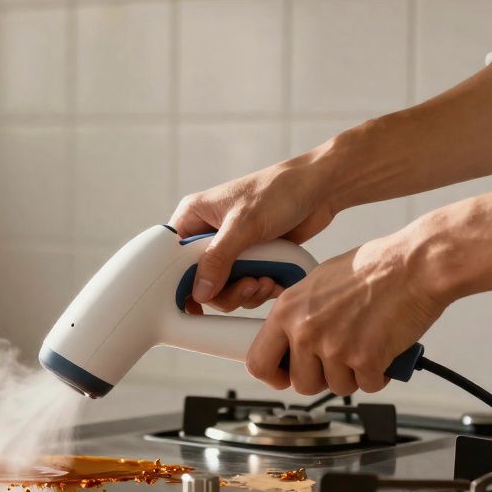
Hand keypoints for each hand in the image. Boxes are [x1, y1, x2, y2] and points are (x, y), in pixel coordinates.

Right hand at [170, 159, 336, 312]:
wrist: (319, 189)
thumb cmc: (278, 191)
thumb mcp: (244, 224)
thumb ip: (218, 259)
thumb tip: (199, 292)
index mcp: (193, 218)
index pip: (173, 258)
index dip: (182, 283)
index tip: (196, 303)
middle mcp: (207, 235)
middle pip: (200, 281)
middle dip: (226, 290)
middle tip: (248, 286)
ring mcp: (230, 249)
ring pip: (224, 288)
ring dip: (246, 292)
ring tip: (266, 280)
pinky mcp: (251, 259)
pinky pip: (245, 287)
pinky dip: (260, 290)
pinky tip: (275, 279)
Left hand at [246, 230, 444, 394]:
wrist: (414, 265)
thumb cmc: (372, 268)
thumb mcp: (316, 283)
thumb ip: (298, 314)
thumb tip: (289, 340)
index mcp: (287, 311)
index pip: (257, 362)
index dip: (274, 375)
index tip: (287, 375)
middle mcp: (305, 331)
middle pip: (300, 383)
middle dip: (320, 379)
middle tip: (338, 362)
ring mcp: (334, 347)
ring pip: (336, 387)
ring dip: (353, 375)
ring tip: (365, 347)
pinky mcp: (366, 360)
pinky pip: (368, 386)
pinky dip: (379, 374)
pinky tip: (384, 350)